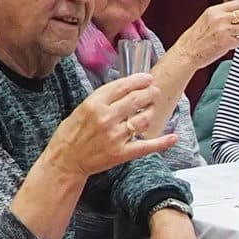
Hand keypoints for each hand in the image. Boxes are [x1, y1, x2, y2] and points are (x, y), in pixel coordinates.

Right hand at [42, 76, 178, 178]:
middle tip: (155, 92)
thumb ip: (103, 99)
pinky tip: (173, 137)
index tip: (148, 78)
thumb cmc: (72, 133)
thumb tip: (127, 87)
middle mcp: (106, 118)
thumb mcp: (82, 108)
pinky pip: (147, 145)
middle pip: (137, 99)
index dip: (139, 80)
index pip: (123, 86)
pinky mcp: (122, 153)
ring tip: (150, 110)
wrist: (65, 160)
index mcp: (94, 104)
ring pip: (144, 119)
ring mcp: (115, 136)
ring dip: (151, 112)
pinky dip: (163, 142)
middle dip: (150, 93)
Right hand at [176, 0, 238, 69]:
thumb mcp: (206, 20)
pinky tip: (231, 44)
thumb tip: (236, 14)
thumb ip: (220, 15)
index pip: (238, 3)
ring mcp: (224, 30)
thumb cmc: (194, 39)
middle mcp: (219, 18)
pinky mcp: (226, 42)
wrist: (187, 53)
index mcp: (214, 11)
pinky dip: (238, 43)